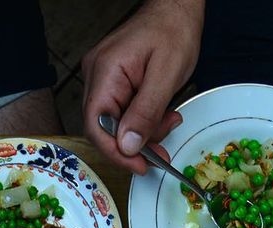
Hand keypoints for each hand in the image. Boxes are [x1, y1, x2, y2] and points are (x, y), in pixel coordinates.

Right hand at [81, 0, 203, 174]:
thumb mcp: (166, 76)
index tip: (140, 166)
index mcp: (105, 71)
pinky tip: (162, 114)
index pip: (96, 125)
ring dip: (143, 132)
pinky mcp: (113, 83)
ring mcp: (103, 79)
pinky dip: (143, 121)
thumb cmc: (173, 32)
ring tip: (170, 121)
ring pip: (115, 123)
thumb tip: (127, 146)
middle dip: (134, 145)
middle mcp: (96, 76)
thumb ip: (146, 112)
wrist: (176, 10)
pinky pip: (122, 112)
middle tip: (162, 150)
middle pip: (104, 128)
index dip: (116, 152)